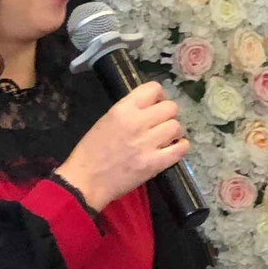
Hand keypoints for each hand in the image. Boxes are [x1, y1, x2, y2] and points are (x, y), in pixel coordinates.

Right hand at [55, 82, 188, 210]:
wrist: (87, 179)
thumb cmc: (92, 149)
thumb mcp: (107, 119)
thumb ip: (128, 110)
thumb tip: (149, 108)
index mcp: (123, 109)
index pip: (153, 89)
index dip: (159, 95)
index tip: (156, 104)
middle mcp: (138, 122)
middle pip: (170, 107)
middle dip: (168, 114)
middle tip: (162, 122)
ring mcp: (147, 143)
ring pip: (176, 127)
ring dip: (174, 131)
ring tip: (167, 137)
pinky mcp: (155, 164)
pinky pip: (180, 149)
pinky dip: (181, 147)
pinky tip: (174, 148)